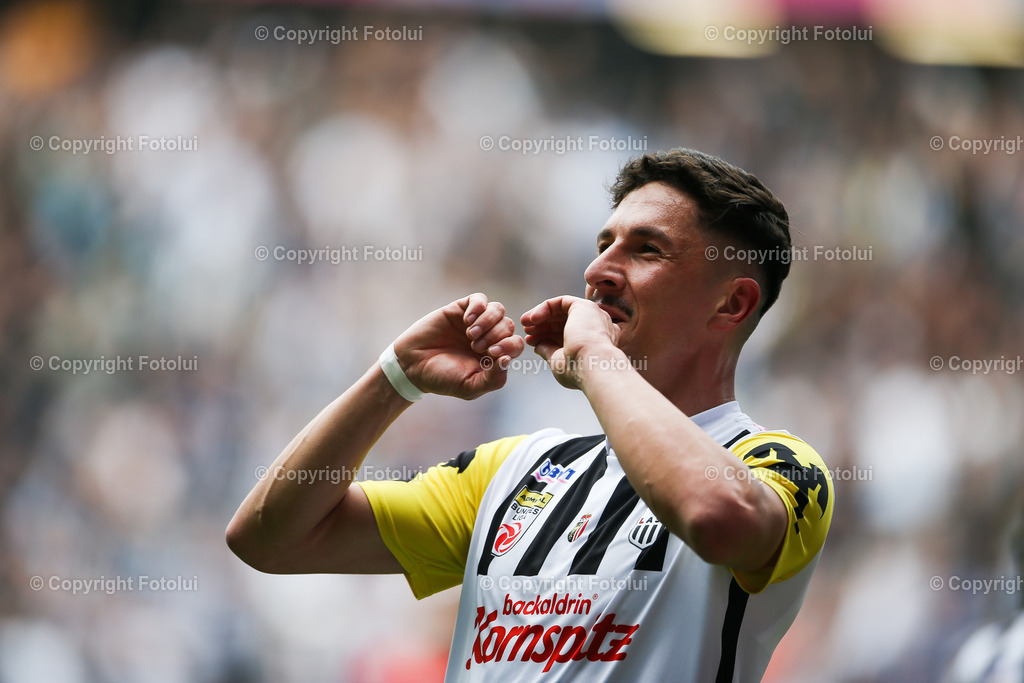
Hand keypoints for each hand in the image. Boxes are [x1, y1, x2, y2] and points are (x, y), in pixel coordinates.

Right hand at [392, 293, 524, 399]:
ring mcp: (475, 322)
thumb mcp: (470, 387)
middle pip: (509, 325)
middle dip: (497, 335)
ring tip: (471, 334)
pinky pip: (480, 299)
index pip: (516, 344)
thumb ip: (493, 379)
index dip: (510, 346)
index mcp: (494, 355)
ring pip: (498, 309)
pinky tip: (467, 320)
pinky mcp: (461, 309)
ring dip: (488, 321)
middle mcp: (488, 336)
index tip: (492, 354)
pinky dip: (478, 307)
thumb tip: (508, 360)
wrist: (412, 366)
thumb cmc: (442, 379)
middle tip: (476, 346)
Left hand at [520, 296, 620, 389]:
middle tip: (527, 332)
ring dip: (542, 317)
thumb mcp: (560, 361)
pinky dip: (545, 308)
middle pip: (565, 322)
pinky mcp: (585, 306)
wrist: (592, 366)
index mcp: (594, 343)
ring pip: (563, 311)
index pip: (568, 335)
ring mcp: (592, 316)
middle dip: (543, 326)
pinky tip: (533, 319)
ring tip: (525, 324)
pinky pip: (561, 302)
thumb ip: (549, 350)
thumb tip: (538, 345)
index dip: (547, 337)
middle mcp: (597, 327)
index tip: (531, 342)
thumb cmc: (578, 370)